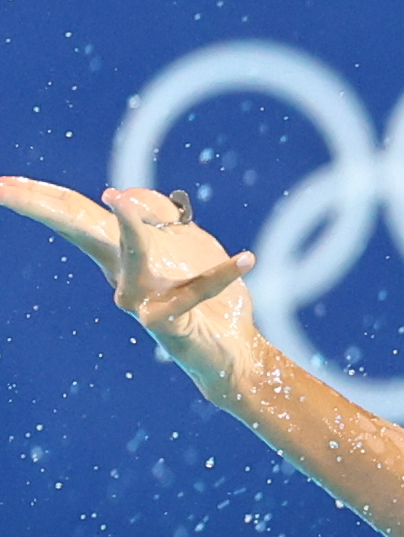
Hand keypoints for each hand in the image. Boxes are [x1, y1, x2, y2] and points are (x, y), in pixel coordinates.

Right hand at [0, 178, 257, 390]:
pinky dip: (222, 274)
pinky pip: (193, 292)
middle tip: (0, 187)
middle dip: (39, 206)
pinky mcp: (168, 323)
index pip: (73, 213)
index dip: (37, 196)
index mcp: (118, 250)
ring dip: (130, 227)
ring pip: (130, 256)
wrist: (236, 349)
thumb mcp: (186, 243)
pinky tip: (246, 259)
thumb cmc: (206, 293)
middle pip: (77, 229)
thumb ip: (160, 215)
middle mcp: (119, 274)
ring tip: (119, 199)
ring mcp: (139, 301)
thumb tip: (122, 193)